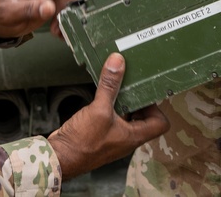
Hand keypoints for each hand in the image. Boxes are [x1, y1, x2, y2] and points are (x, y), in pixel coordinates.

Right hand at [48, 53, 169, 179]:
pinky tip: (101, 95)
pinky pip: (111, 117)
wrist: (60, 157)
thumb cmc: (82, 143)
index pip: (160, 123)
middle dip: (137, 99)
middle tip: (130, 84)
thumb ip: (110, 85)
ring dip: (122, 101)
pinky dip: (109, 105)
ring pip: (126, 116)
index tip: (145, 91)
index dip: (156, 106)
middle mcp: (126, 138)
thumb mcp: (99, 109)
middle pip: (143, 117)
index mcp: (134, 136)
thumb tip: (117, 63)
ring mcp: (113, 137)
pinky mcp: (100, 133)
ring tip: (116, 86)